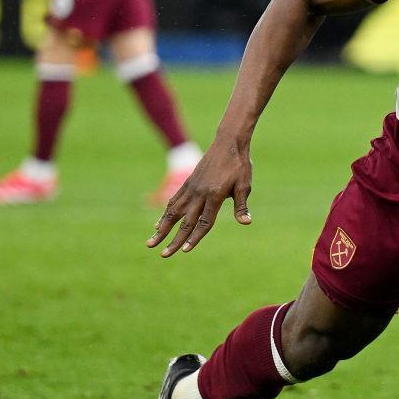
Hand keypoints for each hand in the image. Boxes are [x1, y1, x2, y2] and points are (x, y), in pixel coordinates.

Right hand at [147, 141, 253, 257]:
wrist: (228, 143)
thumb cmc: (239, 165)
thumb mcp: (244, 185)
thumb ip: (241, 205)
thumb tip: (246, 222)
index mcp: (214, 196)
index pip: (204, 222)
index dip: (195, 238)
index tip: (184, 250)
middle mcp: (200, 193)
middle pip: (185, 222)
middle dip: (174, 240)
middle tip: (164, 254)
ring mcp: (191, 188)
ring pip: (174, 212)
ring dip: (162, 228)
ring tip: (151, 241)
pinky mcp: (188, 183)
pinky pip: (174, 201)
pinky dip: (165, 213)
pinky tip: (159, 223)